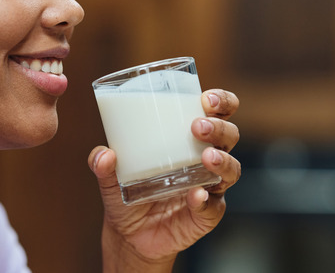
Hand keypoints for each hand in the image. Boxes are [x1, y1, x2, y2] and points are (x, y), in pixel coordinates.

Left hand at [88, 89, 240, 271]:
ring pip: (232, 169)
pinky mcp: (207, 214)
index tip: (207, 99)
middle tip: (197, 127)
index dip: (222, 102)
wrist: (130, 235)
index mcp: (189, 139)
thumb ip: (102, 164)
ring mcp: (209, 187)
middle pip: (229, 136)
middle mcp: (206, 160)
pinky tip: (195, 196)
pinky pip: (213, 206)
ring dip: (222, 160)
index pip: (218, 113)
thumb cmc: (127, 193)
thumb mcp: (110, 177)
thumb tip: (104, 154)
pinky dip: (205, 200)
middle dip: (219, 128)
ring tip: (206, 157)